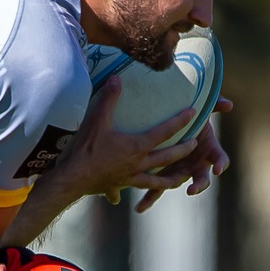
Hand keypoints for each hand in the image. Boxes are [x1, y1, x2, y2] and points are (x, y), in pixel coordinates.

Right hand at [53, 75, 204, 208]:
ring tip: (183, 177)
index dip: (181, 121)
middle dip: (184, 149)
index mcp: (138, 146)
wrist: (73, 177)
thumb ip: (109, 98)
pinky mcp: (120, 186)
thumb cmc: (87, 148)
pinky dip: (140, 191)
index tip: (195, 113)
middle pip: (169, 157)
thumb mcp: (97, 120)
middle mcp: (139, 163)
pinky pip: (136, 188)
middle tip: (196, 143)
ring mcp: (131, 177)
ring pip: (159, 180)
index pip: (165, 132)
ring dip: (173, 178)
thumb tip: (117, 78)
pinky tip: (139, 192)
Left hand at [135, 99, 232, 212]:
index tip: (218, 168)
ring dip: (169, 192)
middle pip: (202, 178)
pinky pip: (156, 188)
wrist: (173, 119)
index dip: (220, 163)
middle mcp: (196, 164)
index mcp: (208, 150)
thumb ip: (214, 104)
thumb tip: (229, 104)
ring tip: (160, 202)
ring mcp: (180, 171)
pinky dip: (149, 198)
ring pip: (176, 185)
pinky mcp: (163, 175)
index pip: (220, 158)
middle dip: (199, 185)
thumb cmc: (191, 113)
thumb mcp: (202, 106)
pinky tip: (139, 208)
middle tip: (193, 189)